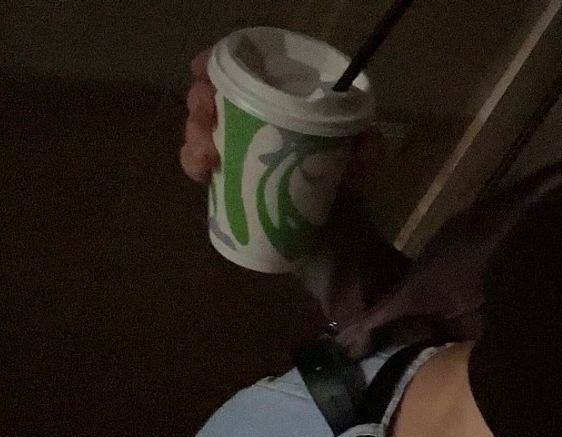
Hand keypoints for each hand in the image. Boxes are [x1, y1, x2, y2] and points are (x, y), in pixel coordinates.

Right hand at [179, 49, 384, 187]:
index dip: (219, 64)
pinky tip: (202, 170)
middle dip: (201, 99)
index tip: (203, 68)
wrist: (333, 247)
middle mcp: (256, 122)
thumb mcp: (360, 165)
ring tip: (208, 151)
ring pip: (199, 127)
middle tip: (206, 110)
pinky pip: (197, 164)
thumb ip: (368, 150)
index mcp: (283, 106)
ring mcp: (238, 152)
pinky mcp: (226, 182)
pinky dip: (192, 162)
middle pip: (213, 96)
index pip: (245, 73)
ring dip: (194, 131)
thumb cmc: (347, 195)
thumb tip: (368, 138)